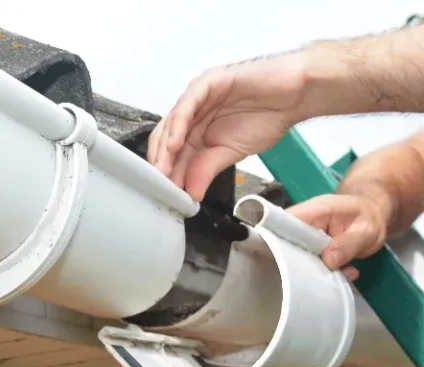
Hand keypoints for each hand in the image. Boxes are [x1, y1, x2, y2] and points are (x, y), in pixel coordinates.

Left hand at [147, 54, 309, 200]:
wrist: (295, 94)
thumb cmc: (268, 116)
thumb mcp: (231, 153)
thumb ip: (207, 169)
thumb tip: (192, 193)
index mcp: (197, 128)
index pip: (174, 153)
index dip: (169, 173)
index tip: (167, 193)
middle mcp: (194, 112)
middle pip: (167, 138)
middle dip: (163, 163)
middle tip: (161, 185)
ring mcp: (199, 97)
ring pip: (173, 122)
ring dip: (165, 148)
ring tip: (164, 170)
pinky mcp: (208, 83)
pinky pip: (188, 104)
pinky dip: (179, 125)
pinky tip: (175, 144)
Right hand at [286, 142, 423, 280]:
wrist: (372, 214)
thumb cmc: (369, 217)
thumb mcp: (367, 231)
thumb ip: (348, 245)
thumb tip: (328, 261)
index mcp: (314, 211)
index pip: (283, 221)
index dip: (275, 239)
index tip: (282, 261)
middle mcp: (304, 222)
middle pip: (284, 242)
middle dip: (296, 263)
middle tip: (316, 277)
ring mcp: (304, 235)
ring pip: (295, 255)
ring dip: (312, 270)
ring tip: (337, 275)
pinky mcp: (308, 247)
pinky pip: (307, 261)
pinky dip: (321, 271)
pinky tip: (341, 273)